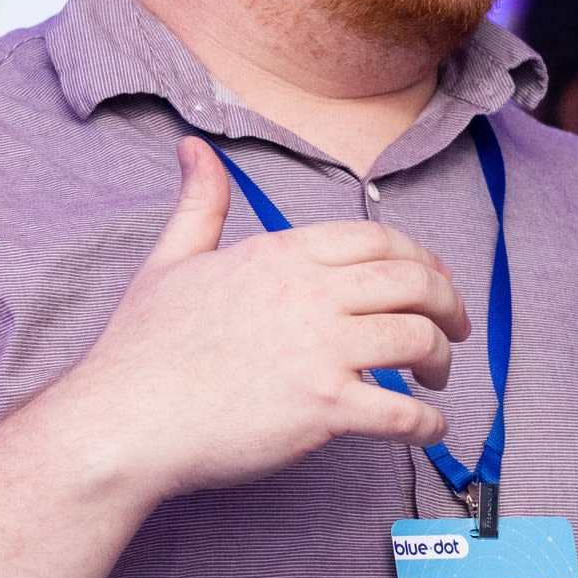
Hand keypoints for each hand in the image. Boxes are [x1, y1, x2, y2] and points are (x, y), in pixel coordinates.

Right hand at [55, 139, 472, 504]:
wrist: (123, 419)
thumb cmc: (143, 348)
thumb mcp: (171, 259)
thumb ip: (200, 203)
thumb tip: (194, 147)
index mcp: (281, 255)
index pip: (378, 240)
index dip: (420, 258)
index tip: (432, 280)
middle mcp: (310, 295)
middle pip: (414, 282)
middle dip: (448, 303)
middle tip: (454, 328)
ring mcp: (320, 351)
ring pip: (418, 339)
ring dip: (441, 358)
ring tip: (436, 377)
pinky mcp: (324, 409)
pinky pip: (402, 414)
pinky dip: (429, 423)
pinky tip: (430, 429)